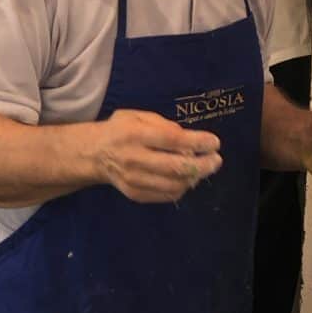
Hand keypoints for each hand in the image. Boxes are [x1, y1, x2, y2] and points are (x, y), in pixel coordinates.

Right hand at [97, 109, 221, 202]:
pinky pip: (167, 196)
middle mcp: (134, 159)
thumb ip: (163, 124)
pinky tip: (187, 178)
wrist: (95, 154)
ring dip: (195, 178)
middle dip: (202, 165)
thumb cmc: (121, 130)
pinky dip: (182, 188)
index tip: (214, 142)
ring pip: (174, 185)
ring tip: (204, 168)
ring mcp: (134, 180)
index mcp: (135, 134)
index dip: (197, 142)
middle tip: (216, 160)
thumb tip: (188, 140)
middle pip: (176, 167)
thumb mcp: (138, 116)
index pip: (172, 140)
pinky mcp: (135, 194)